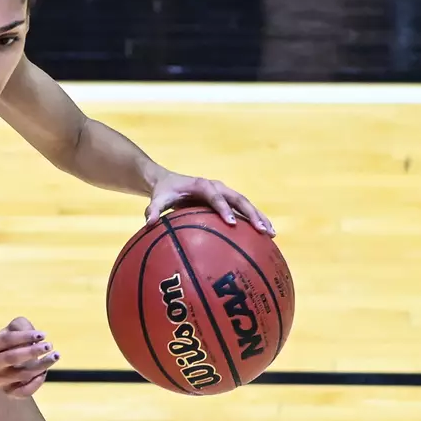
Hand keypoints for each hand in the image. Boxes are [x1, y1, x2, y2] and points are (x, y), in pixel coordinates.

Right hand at [0, 316, 57, 397]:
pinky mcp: (8, 390)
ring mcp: (1, 379)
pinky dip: (35, 384)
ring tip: (55, 355)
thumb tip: (33, 334)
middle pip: (12, 358)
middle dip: (32, 352)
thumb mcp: (7, 330)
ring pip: (22, 375)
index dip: (25, 336)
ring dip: (41, 366)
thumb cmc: (2, 344)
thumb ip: (20, 326)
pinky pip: (22, 392)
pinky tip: (43, 373)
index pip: (6, 340)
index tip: (42, 334)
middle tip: (49, 345)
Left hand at [145, 171, 273, 235]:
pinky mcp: (227, 202)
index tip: (231, 223)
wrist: (169, 182)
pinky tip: (264, 239)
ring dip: (260, 218)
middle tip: (262, 230)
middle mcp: (218, 188)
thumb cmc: (163, 191)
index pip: (216, 197)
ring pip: (246, 205)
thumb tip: (149, 223)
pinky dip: (254, 223)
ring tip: (272, 235)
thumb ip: (154, 210)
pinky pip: (243, 212)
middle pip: (240, 199)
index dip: (224, 209)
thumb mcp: (157, 199)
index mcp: (203, 185)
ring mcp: (225, 194)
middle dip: (252, 214)